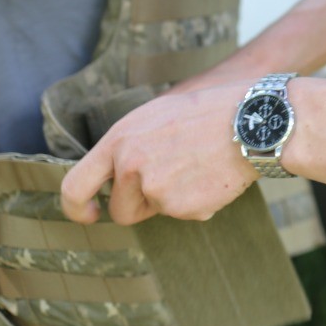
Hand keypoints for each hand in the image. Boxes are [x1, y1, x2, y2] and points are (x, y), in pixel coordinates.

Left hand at [61, 81, 259, 225]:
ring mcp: (155, 190)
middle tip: (168, 182)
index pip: (75, 185)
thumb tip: (115, 174)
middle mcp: (130, 166)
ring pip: (157, 211)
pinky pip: (185, 214)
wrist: (250, 120)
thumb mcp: (157, 114)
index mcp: (120, 140)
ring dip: (173, 199)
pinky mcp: (182, 208)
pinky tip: (214, 175)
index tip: (90, 214)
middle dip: (140, 206)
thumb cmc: (207, 111)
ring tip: (199, 166)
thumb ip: (129, 145)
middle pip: (120, 210)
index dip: (76, 208)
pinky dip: (199, 201)